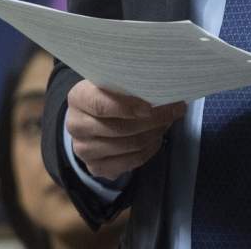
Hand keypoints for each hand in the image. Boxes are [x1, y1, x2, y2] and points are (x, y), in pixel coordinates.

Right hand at [65, 79, 186, 179]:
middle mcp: (76, 125)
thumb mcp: (112, 82)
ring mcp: (84, 150)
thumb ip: (129, 84)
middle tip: (174, 110)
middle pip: (119, 128)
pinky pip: (129, 162)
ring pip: (127, 146)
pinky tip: (157, 139)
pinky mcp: (95, 168)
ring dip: (153, 134)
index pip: (100, 105)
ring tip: (167, 122)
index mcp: (78, 98)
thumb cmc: (108, 94)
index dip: (127, 107)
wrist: (90, 118)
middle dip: (152, 120)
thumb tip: (163, 85)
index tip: (150, 106)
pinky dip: (149, 150)